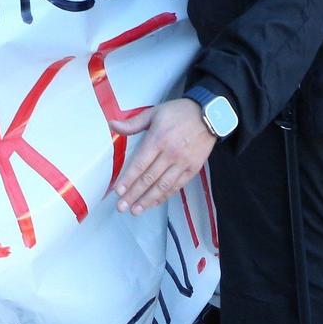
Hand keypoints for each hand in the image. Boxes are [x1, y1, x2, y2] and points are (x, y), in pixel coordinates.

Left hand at [108, 99, 215, 215]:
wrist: (210, 115)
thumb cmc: (179, 113)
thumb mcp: (154, 112)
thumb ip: (133, 123)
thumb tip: (112, 125)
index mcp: (158, 139)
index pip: (140, 164)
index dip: (128, 179)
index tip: (118, 191)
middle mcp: (170, 153)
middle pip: (149, 179)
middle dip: (134, 195)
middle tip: (122, 207)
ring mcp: (183, 163)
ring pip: (163, 186)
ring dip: (148, 200)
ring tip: (135, 211)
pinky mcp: (193, 169)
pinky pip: (177, 186)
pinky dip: (164, 196)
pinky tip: (154, 203)